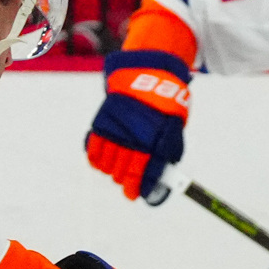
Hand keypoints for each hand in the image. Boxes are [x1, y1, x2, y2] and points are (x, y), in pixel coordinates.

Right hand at [84, 49, 189, 199]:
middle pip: (124, 172)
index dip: (138, 188)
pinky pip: (94, 148)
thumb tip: (164, 176)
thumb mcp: (174, 127)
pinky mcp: (103, 122)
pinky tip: (100, 164)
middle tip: (127, 186)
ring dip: (111, 172)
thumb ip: (168, 151)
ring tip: (115, 173)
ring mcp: (116, 131)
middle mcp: (134, 139)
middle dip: (125, 182)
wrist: (146, 74)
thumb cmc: (162, 104)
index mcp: (154, 141)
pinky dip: (96, 159)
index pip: (143, 174)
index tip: (136, 195)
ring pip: (108, 164)